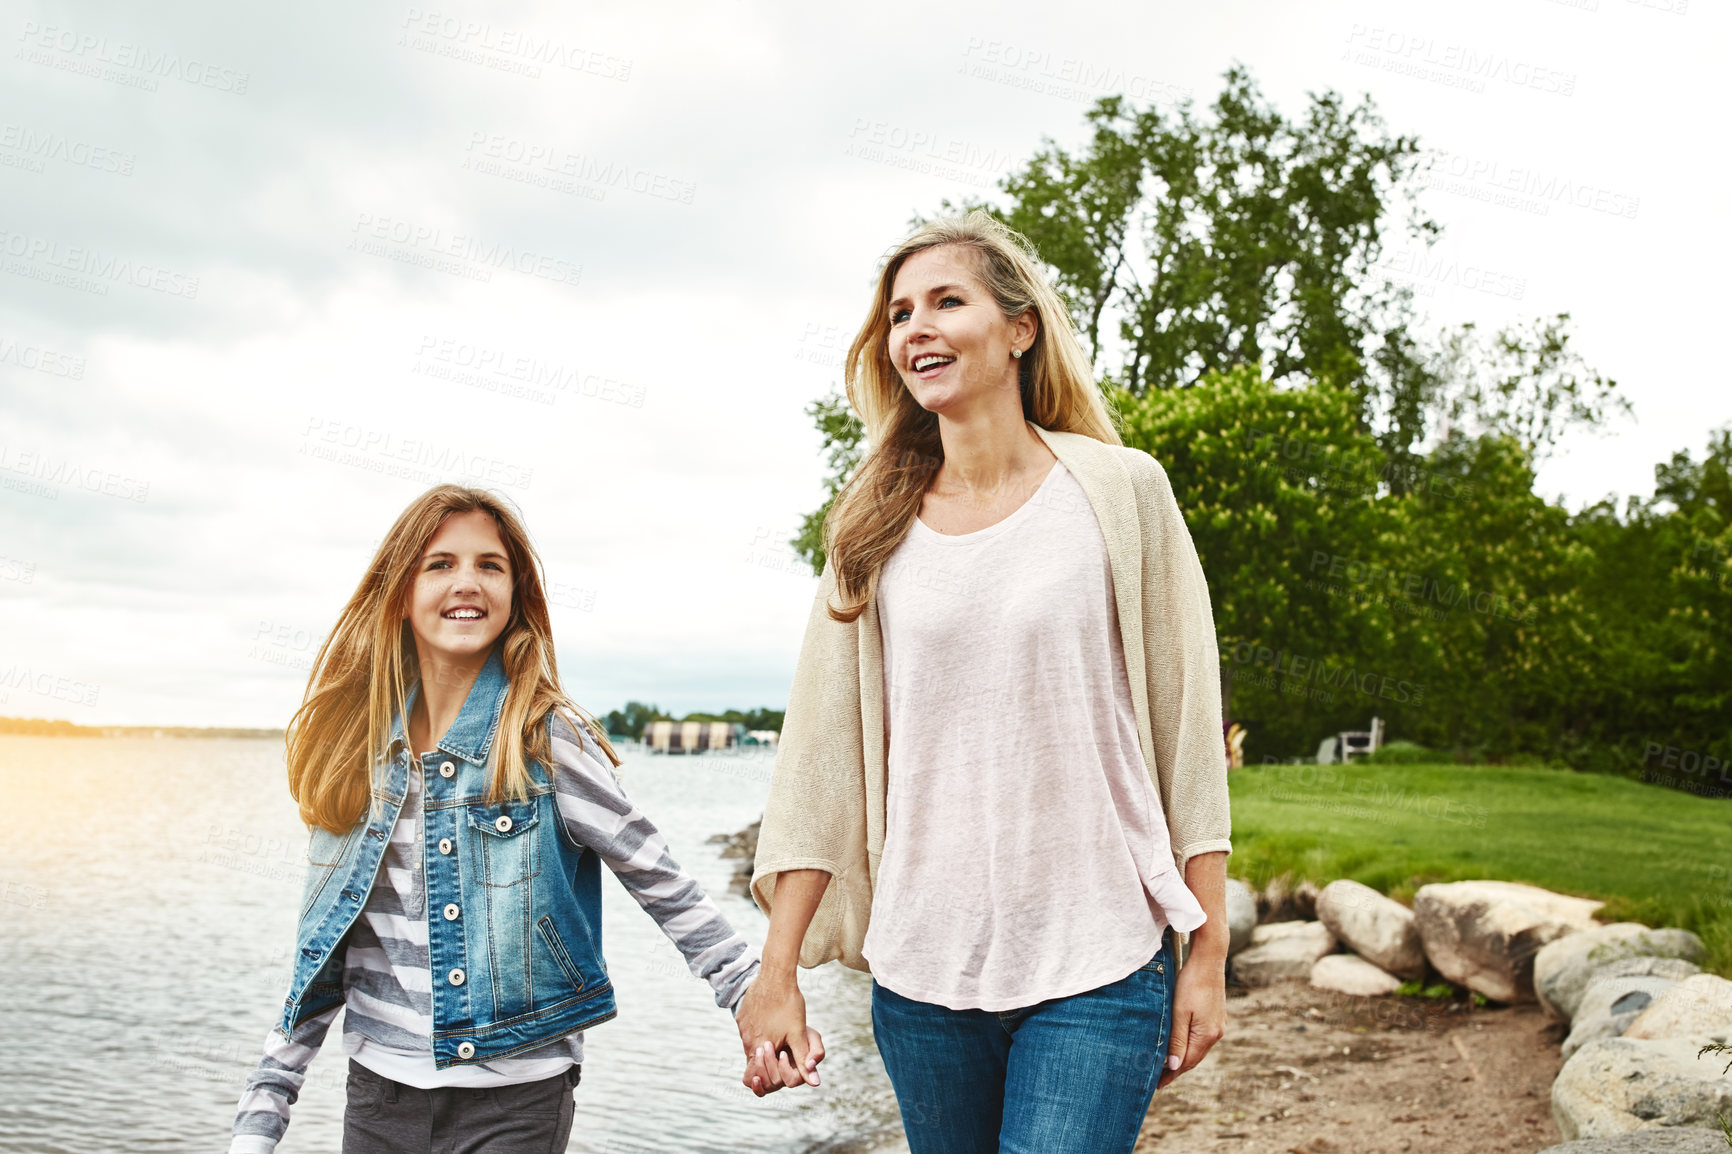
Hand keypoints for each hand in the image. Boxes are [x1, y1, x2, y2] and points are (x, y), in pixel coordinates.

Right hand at [735, 970, 824, 1096]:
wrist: (775, 975)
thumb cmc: (789, 1004)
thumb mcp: (799, 1034)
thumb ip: (804, 1060)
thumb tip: (815, 1082)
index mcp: (757, 1048)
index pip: (753, 1076)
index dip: (766, 1076)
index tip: (780, 1063)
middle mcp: (746, 1040)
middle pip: (754, 1060)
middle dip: (769, 1060)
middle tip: (784, 1049)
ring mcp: (742, 1027)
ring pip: (751, 1044)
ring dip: (764, 1044)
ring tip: (779, 1033)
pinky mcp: (742, 1016)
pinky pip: (748, 1030)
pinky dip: (759, 1030)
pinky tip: (771, 1019)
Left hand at [741, 1026, 825, 1096]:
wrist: (778, 1020)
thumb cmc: (799, 1029)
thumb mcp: (811, 1037)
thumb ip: (817, 1054)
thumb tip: (815, 1082)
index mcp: (800, 1072)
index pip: (792, 1081)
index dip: (784, 1069)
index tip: (782, 1053)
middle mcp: (786, 1078)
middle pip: (776, 1082)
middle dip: (770, 1063)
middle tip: (767, 1044)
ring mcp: (773, 1078)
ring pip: (765, 1085)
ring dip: (760, 1067)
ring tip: (759, 1049)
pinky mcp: (761, 1075)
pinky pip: (755, 1087)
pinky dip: (753, 1082)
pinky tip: (754, 1075)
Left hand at [1158, 951, 1225, 1088]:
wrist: (1208, 959)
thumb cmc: (1190, 983)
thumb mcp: (1179, 1013)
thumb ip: (1177, 1041)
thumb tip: (1175, 1067)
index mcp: (1207, 1035)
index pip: (1187, 1063)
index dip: (1172, 1075)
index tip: (1157, 1085)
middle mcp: (1216, 1033)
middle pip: (1194, 1059)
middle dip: (1176, 1069)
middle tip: (1158, 1079)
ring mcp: (1218, 1025)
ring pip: (1198, 1049)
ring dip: (1184, 1058)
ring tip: (1166, 1065)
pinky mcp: (1217, 1016)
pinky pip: (1202, 1038)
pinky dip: (1190, 1045)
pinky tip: (1181, 1044)